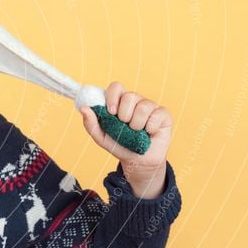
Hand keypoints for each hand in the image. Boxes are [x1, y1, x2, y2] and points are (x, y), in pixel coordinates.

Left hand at [79, 81, 171, 196]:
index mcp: (119, 102)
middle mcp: (135, 101)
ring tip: (136, 133)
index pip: (116, 87)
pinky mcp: (163, 114)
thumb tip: (84, 108)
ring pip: (143, 107)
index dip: (113, 96)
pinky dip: (150, 127)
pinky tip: (149, 133)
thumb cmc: (119, 145)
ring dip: (137, 124)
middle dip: (124, 115)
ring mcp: (150, 106)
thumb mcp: (101, 137)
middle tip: (125, 126)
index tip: (111, 112)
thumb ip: (91, 123)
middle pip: (130, 96)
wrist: (137, 160)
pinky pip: (157, 114)